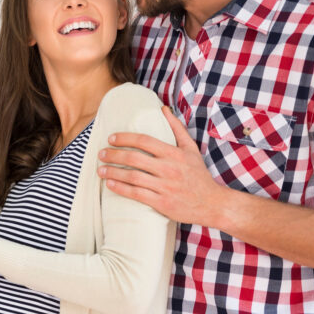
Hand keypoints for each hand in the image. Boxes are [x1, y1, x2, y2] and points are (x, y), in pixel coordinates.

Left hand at [97, 106, 227, 225]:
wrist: (212, 204)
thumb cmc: (199, 175)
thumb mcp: (191, 149)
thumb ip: (176, 128)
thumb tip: (163, 109)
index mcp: (174, 153)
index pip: (144, 141)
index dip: (125, 138)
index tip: (111, 139)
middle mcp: (169, 168)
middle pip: (134, 158)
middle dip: (113, 155)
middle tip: (101, 154)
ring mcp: (165, 186)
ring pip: (132, 177)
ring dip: (112, 172)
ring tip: (100, 169)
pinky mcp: (161, 203)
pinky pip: (136, 194)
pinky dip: (120, 188)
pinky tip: (109, 184)